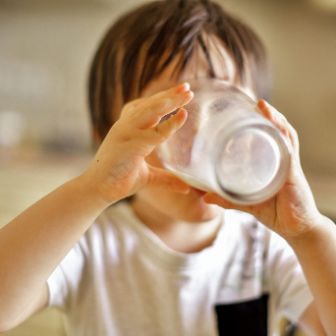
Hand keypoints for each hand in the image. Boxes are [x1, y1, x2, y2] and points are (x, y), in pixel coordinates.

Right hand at [82, 83, 192, 203]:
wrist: (98, 190)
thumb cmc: (119, 180)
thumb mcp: (148, 177)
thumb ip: (166, 178)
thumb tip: (186, 187)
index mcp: (129, 128)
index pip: (148, 108)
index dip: (164, 99)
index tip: (182, 92)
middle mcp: (126, 126)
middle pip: (150, 104)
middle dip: (170, 95)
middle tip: (187, 88)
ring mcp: (126, 133)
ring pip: (151, 111)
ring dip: (169, 101)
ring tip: (187, 93)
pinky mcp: (128, 144)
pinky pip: (153, 132)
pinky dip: (169, 124)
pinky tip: (183, 115)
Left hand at [203, 100, 321, 238]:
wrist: (298, 230)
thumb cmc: (275, 213)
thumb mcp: (247, 203)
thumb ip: (227, 199)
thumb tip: (205, 197)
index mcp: (272, 164)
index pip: (268, 138)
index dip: (260, 123)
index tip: (246, 110)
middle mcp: (282, 160)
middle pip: (276, 131)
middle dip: (267, 115)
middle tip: (252, 101)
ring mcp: (289, 164)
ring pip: (284, 134)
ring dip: (274, 118)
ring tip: (262, 104)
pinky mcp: (292, 172)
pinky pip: (289, 147)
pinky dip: (283, 133)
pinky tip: (275, 123)